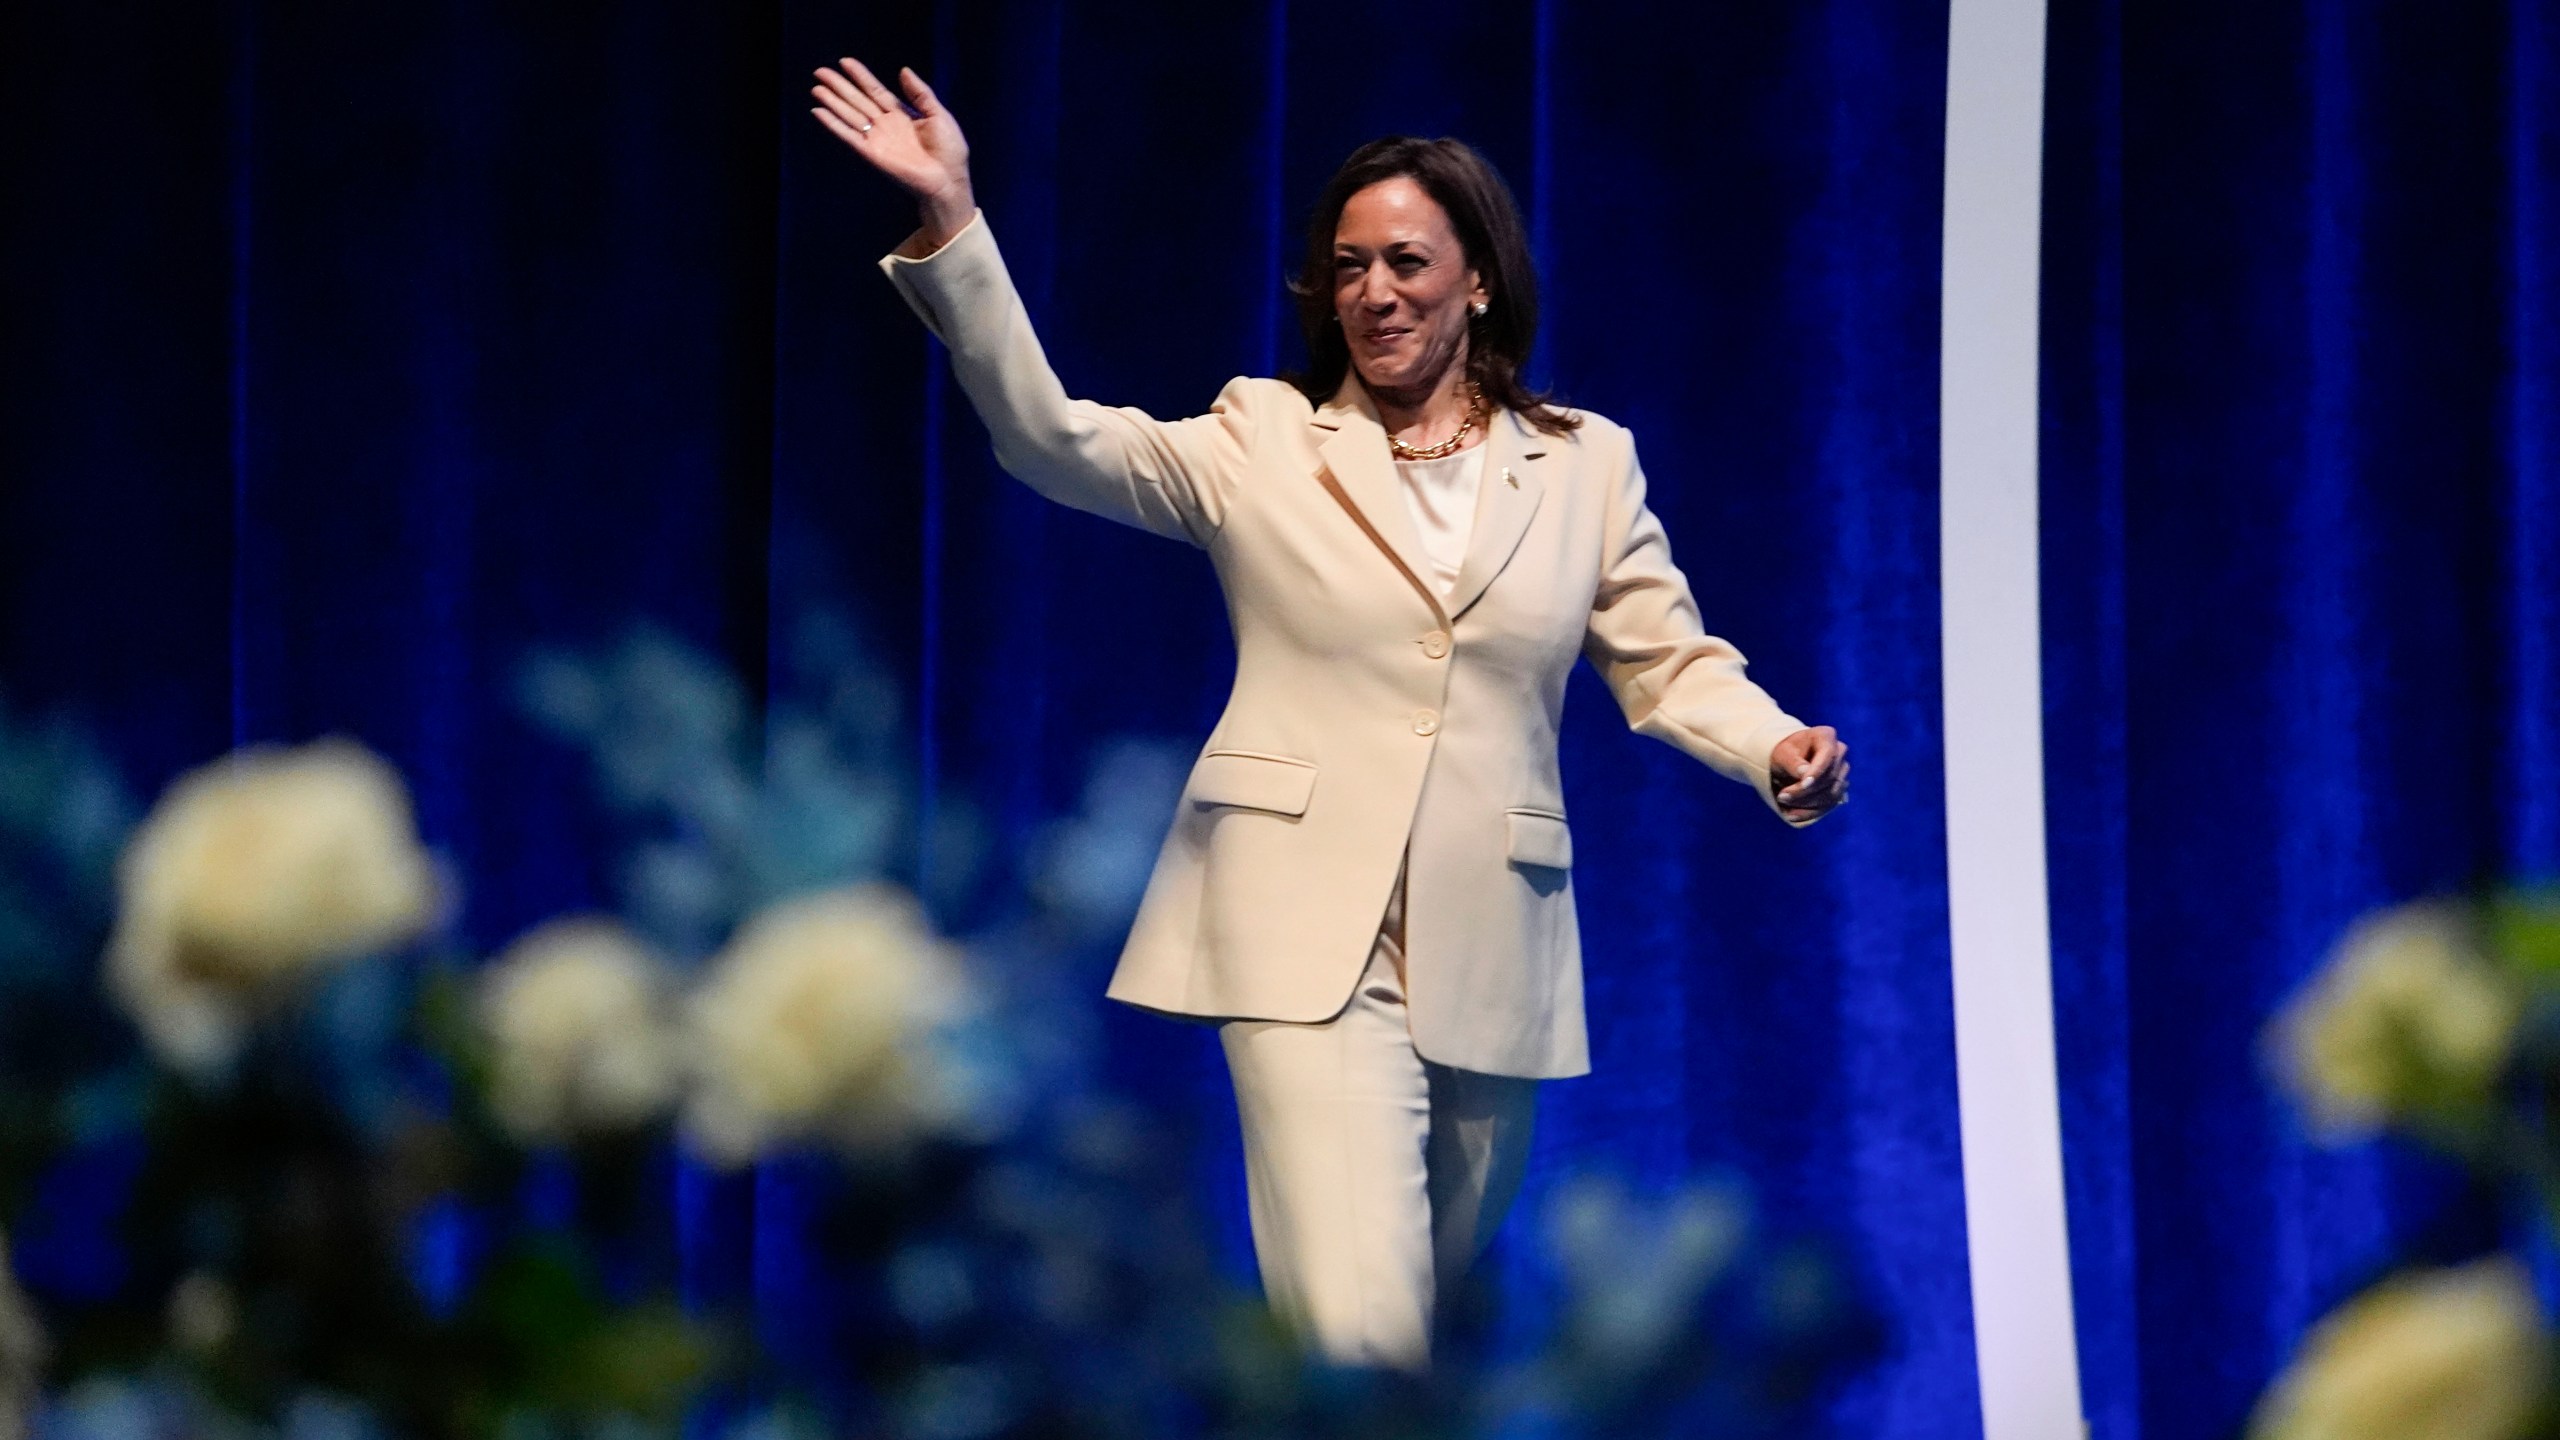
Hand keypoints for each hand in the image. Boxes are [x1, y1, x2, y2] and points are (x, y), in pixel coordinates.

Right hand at [810, 58, 974, 249]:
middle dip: (839, 86)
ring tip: (816, 88)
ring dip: (832, 102)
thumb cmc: (949, 150)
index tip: (845, 62)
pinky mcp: (871, 154)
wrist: (948, 179)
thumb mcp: (938, 114)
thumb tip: (903, 70)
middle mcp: (885, 125)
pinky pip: (849, 136)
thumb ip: (920, 92)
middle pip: (857, 101)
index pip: (875, 91)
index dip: (861, 77)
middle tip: (820, 72)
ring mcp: (877, 139)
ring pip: (849, 116)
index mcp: (901, 114)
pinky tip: (819, 112)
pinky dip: (834, 125)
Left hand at [1769, 725, 1847, 821]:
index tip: (1803, 783)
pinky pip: (1828, 805)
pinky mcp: (1838, 789)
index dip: (1817, 771)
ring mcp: (1842, 772)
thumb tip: (1805, 774)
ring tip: (1783, 804)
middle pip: (1829, 778)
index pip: (1828, 755)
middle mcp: (1839, 752)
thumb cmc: (1783, 753)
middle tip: (1781, 796)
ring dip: (1805, 803)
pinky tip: (1791, 815)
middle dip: (1805, 791)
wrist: (1786, 761)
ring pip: (1831, 794)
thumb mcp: (1782, 754)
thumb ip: (1793, 762)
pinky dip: (1809, 812)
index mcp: (1826, 736)